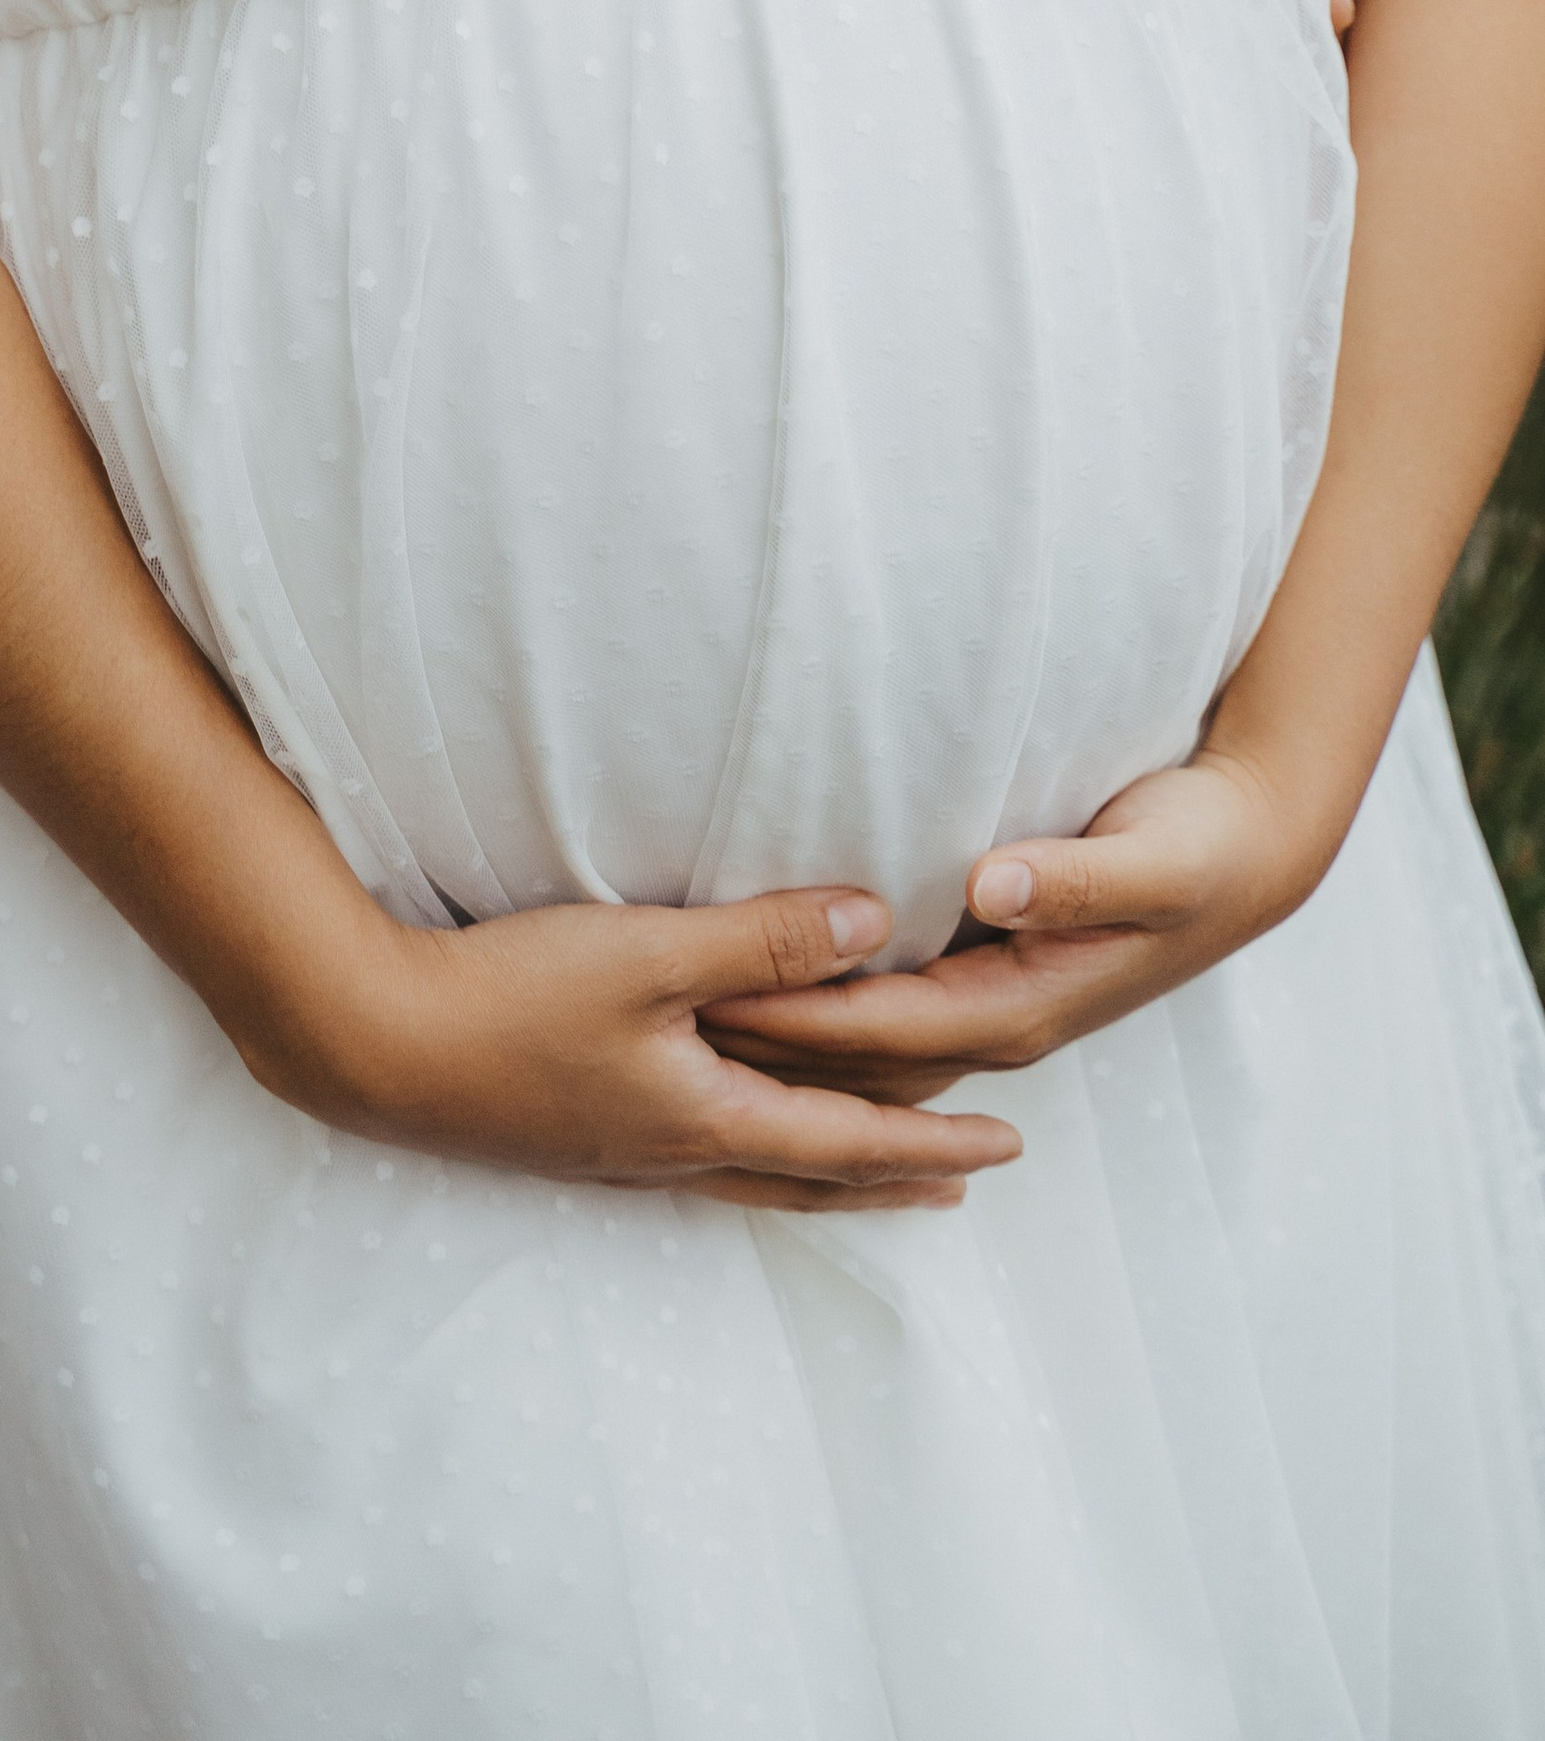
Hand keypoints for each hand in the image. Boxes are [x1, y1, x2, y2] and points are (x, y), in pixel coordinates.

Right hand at [227, 883, 1023, 1209]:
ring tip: (876, 1184)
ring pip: (753, 1180)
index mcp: (703, 1117)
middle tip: (966, 1183)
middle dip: (894, 1177)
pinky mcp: (573, 1139)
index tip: (1003, 1148)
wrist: (370, 1045)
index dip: (928, 1141)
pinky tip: (729, 1145)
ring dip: (827, 1180)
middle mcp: (671, 1153)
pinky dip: (752, 1163)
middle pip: (809, 1179)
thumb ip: (761, 940)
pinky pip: (698, 1166)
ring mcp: (618, 1156)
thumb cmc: (508, 996)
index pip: (845, 1140)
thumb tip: (876, 922)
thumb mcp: (647, 953)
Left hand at [698, 749, 1338, 1109]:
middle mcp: (998, 1022)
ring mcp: (992, 1011)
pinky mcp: (987, 984)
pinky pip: (886, 1026)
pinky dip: (823, 1026)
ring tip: (684, 1023)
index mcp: (1023, 1003)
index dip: (798, 1015)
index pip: (882, 1024)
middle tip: (660, 1021)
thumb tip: (993, 885)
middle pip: (857, 1058)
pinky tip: (762, 999)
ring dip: (784, 1045)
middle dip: (764, 1045)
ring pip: (865, 1054)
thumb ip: (1075, 874)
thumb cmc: (1198, 848)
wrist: (1245, 860)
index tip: (714, 998)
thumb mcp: (1150, 858)